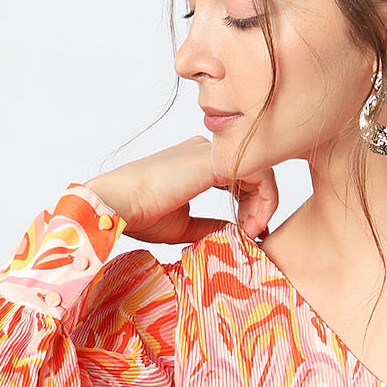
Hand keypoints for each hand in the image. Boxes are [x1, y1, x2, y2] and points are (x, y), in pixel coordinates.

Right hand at [85, 136, 278, 246]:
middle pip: (253, 172)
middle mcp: (206, 152)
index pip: (239, 177)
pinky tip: (253, 224)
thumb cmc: (140, 215)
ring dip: (265, 205)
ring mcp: (213, 153)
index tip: (247, 234)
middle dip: (260, 207)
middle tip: (253, 235)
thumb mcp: (185, 225)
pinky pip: (260, 174)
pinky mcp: (218, 162)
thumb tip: (236, 232)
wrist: (120, 204)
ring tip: (252, 232)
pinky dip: (266, 200)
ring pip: (261, 170)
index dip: (250, 206)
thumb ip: (211, 224)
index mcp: (197, 162)